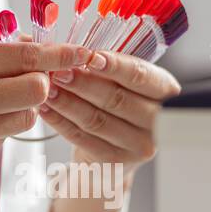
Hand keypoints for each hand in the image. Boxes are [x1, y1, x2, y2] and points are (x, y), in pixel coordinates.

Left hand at [37, 50, 180, 177]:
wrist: (118, 150)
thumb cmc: (120, 106)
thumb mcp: (126, 83)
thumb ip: (110, 67)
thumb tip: (78, 50)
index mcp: (165, 92)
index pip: (140, 76)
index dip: (115, 66)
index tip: (90, 56)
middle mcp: (157, 121)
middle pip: (116, 99)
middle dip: (83, 83)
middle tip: (58, 71)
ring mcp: (138, 146)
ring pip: (96, 120)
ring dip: (67, 102)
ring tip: (47, 88)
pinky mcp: (115, 162)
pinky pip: (83, 139)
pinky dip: (60, 122)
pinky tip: (45, 109)